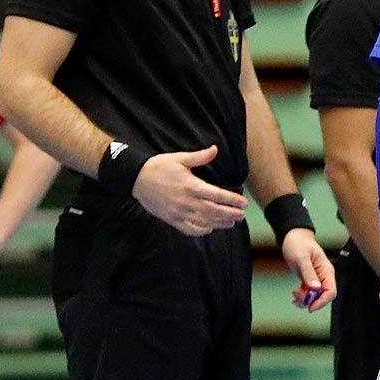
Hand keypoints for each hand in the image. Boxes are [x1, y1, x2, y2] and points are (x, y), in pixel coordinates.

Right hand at [132, 146, 246, 236]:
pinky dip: (201, 231)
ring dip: (220, 224)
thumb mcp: (180, 159)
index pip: (218, 195)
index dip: (233, 200)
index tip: (244, 203)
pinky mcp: (171, 219)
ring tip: (232, 223)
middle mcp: (187, 201)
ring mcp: (179, 212)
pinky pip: (189, 229)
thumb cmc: (159, 166)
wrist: (135, 178)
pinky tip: (209, 229)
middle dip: (230, 214)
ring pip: (204, 222)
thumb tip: (215, 149)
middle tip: (241, 216)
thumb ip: (200, 157)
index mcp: (192, 186)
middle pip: (214, 211)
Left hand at [284, 229, 336, 311]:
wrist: (294, 238)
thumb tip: (315, 288)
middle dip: (311, 301)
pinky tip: (295, 296)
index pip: (330, 291)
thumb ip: (309, 273)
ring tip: (294, 292)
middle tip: (297, 295)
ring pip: (315, 298)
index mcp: (327, 271)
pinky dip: (302, 298)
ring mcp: (317, 280)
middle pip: (323, 297)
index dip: (322, 301)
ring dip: (305, 300)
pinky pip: (309, 294)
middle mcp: (324, 277)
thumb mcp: (302, 258)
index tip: (310, 307)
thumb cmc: (299, 245)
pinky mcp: (310, 281)